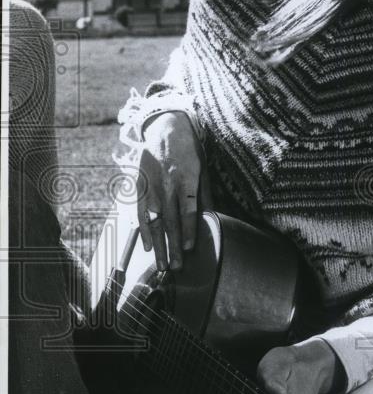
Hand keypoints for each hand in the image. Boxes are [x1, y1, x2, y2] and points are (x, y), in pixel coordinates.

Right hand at [137, 111, 203, 270]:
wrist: (165, 125)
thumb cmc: (190, 150)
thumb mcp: (203, 168)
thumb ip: (205, 194)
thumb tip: (210, 219)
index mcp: (186, 178)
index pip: (187, 209)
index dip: (187, 230)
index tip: (188, 249)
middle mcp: (167, 183)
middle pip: (170, 220)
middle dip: (172, 246)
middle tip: (175, 268)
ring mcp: (151, 184)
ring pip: (153, 219)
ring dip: (157, 244)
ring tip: (160, 264)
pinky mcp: (140, 184)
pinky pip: (140, 210)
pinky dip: (142, 228)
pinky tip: (146, 245)